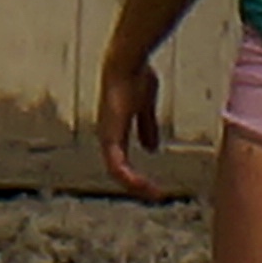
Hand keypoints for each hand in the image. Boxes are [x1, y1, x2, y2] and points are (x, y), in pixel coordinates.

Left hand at [101, 51, 173, 202]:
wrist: (126, 66)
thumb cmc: (134, 80)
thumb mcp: (145, 108)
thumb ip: (147, 127)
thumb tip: (151, 148)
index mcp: (115, 133)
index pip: (121, 163)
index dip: (136, 177)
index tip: (154, 187)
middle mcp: (107, 138)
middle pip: (117, 171)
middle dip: (136, 186)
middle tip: (155, 196)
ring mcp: (106, 137)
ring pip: (115, 172)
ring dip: (134, 185)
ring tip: (153, 194)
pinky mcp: (109, 135)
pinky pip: (115, 163)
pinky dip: (128, 176)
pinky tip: (140, 184)